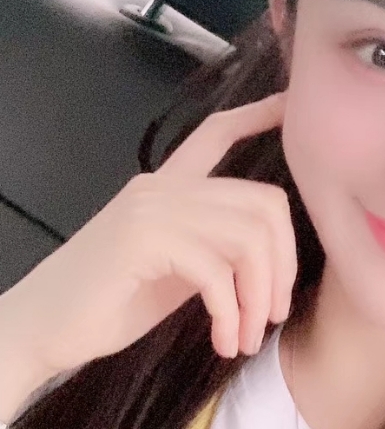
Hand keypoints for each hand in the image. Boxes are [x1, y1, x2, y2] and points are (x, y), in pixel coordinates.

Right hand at [1, 93, 293, 384]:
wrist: (38, 327)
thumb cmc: (110, 300)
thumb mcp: (176, 264)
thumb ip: (214, 244)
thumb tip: (270, 253)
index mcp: (170, 183)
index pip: (217, 134)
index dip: (256, 116)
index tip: (286, 104)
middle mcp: (164, 185)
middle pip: (262, 201)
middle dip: (284, 262)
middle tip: (276, 311)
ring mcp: (154, 207)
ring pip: (247, 237)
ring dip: (259, 295)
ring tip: (248, 335)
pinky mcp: (143, 239)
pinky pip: (216, 271)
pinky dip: (231, 312)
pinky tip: (225, 339)